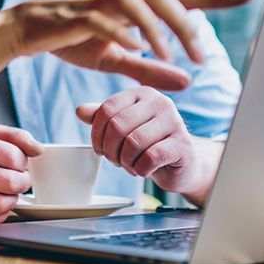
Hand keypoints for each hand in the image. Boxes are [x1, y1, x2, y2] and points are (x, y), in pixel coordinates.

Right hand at [0, 0, 252, 89]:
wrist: (23, 32)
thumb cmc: (71, 41)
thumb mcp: (115, 59)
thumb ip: (150, 68)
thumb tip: (189, 81)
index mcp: (133, 8)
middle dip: (186, 23)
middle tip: (200, 57)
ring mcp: (96, 4)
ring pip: (134, 1)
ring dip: (156, 27)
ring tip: (169, 55)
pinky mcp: (73, 16)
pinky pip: (101, 19)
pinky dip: (120, 31)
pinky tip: (134, 48)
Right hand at [0, 126, 42, 224]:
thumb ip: (16, 137)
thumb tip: (38, 149)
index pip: (12, 156)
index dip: (22, 162)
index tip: (17, 164)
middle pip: (9, 182)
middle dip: (22, 183)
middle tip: (19, 180)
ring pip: (1, 204)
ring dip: (12, 199)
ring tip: (7, 192)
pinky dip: (0, 213)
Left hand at [76, 88, 219, 202]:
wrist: (183, 164)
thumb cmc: (150, 144)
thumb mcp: (124, 128)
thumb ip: (103, 118)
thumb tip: (80, 111)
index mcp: (142, 94)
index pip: (107, 109)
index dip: (97, 134)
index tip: (99, 149)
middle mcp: (160, 102)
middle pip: (118, 126)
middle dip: (110, 150)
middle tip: (115, 161)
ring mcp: (175, 122)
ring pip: (133, 142)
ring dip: (125, 161)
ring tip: (129, 166)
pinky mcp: (183, 145)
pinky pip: (150, 158)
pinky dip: (140, 169)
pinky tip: (143, 170)